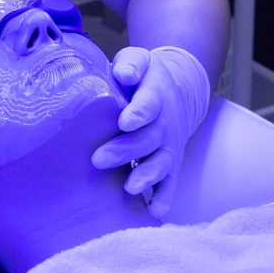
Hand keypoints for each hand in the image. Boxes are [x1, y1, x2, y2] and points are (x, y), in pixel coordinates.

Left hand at [91, 46, 209, 218]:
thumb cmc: (145, 78)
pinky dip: (164, 198)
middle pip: (149, 138)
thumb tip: (123, 73)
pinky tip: (154, 212)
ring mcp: (168, 146)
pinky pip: (170, 183)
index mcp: (155, 95)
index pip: (149, 104)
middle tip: (98, 159)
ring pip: (161, 163)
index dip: (139, 113)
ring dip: (146, 176)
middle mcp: (165, 124)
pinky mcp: (169, 164)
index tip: (124, 122)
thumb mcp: (139, 60)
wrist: (175, 92)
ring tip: (129, 187)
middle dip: (126, 150)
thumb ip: (130, 64)